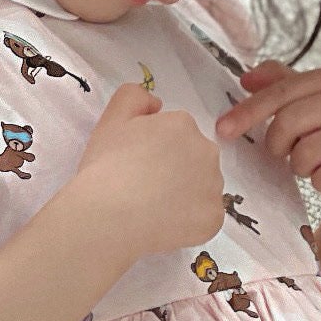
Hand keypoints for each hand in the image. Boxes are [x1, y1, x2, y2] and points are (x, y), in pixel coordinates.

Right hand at [72, 78, 226, 261]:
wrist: (107, 218)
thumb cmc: (106, 169)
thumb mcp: (111, 119)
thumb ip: (134, 97)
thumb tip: (156, 105)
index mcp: (183, 125)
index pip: (176, 134)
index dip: (155, 149)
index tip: (137, 163)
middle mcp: (207, 152)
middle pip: (194, 159)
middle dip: (176, 169)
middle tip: (145, 187)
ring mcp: (213, 188)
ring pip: (202, 189)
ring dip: (185, 195)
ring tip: (152, 208)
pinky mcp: (214, 219)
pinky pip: (204, 218)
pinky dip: (188, 222)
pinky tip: (163, 224)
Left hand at [216, 58, 320, 231]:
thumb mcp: (313, 103)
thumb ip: (281, 85)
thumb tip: (246, 77)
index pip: (279, 93)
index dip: (247, 112)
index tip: (222, 130)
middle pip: (287, 124)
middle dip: (277, 145)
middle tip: (286, 152)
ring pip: (303, 155)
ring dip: (301, 167)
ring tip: (317, 163)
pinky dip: (320, 183)